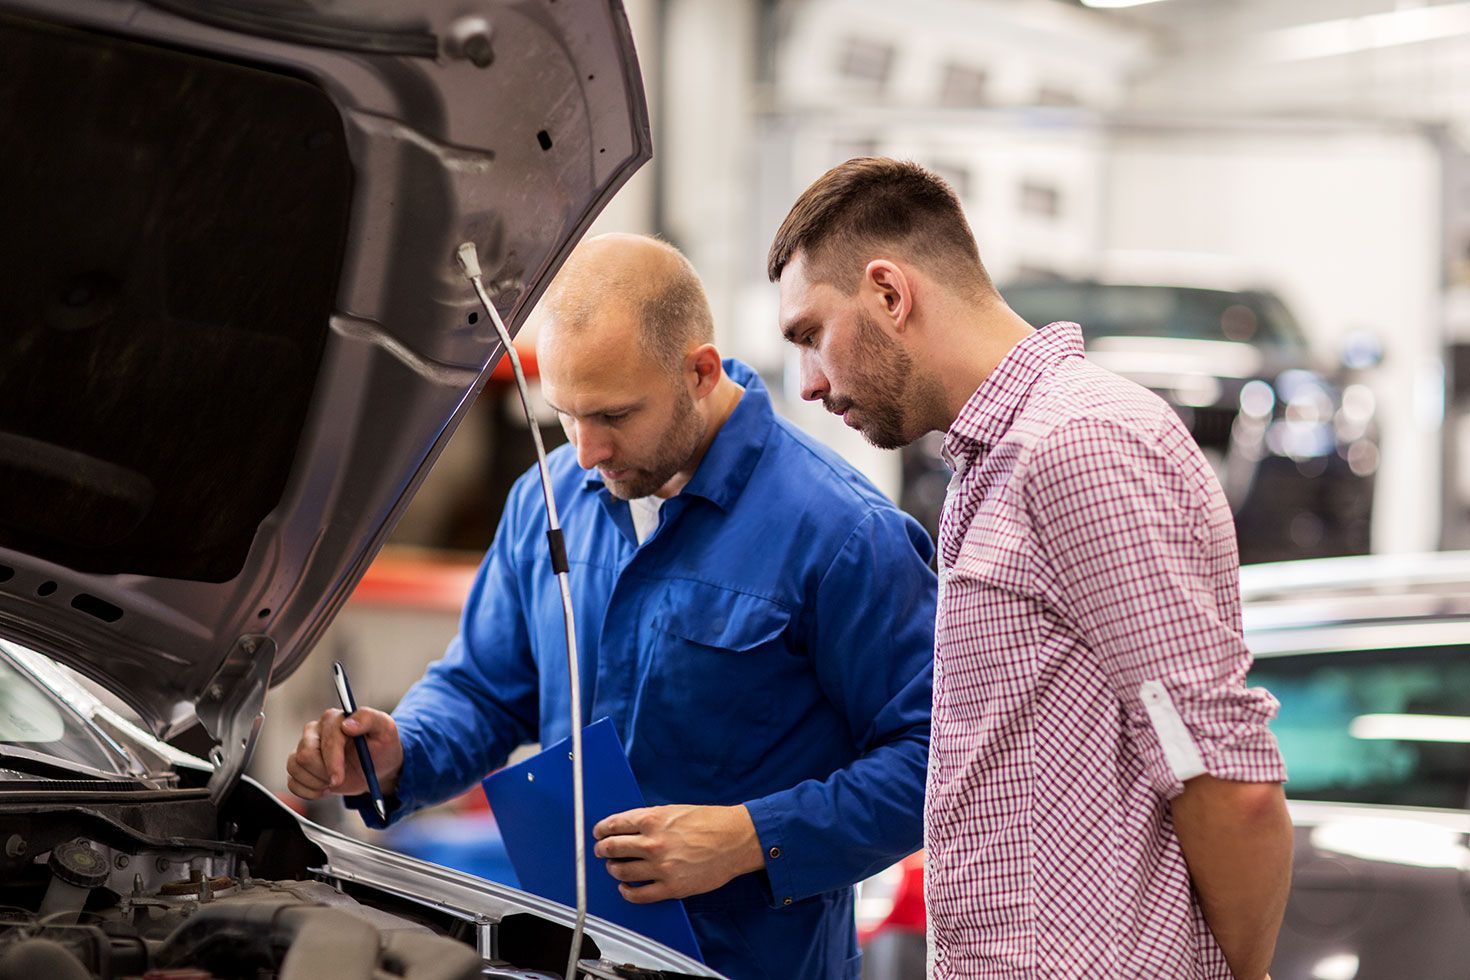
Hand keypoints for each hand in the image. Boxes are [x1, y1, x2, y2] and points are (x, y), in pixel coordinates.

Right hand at [285, 707, 402, 800]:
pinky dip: (308, 791)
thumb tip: (347, 724)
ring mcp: (305, 747)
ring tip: (334, 781)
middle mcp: (315, 730)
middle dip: (323, 773)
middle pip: (305, 755)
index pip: (325, 741)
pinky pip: (292, 782)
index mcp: (334, 719)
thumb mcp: (386, 729)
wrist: (378, 767)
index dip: (332, 762)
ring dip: (317, 782)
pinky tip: (324, 788)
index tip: (339, 778)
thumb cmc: (382, 746)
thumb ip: (369, 719)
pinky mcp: (300, 765)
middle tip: (339, 779)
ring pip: (295, 767)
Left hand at [592, 804, 763, 903]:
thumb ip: (650, 819)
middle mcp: (652, 843)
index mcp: (652, 820)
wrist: (735, 840)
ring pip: (621, 872)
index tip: (598, 833)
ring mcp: (660, 867)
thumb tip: (628, 827)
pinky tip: (626, 888)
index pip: (613, 825)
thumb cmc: (710, 822)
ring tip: (614, 867)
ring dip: (613, 869)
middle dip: (601, 849)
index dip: (601, 830)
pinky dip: (627, 892)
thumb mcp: (674, 810)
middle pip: (611, 848)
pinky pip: (638, 895)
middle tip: (600, 850)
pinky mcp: (671, 887)